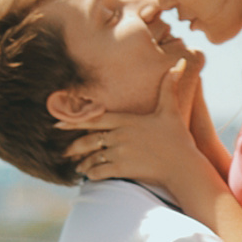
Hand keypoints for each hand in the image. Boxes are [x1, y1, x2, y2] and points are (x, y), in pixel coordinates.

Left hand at [57, 59, 200, 187]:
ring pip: (92, 157)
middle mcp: (120, 135)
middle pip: (88, 139)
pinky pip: (99, 172)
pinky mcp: (122, 168)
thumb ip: (169, 87)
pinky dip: (91, 174)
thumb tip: (179, 64)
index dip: (74, 120)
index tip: (58, 123)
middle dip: (73, 146)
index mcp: (127, 120)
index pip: (94, 118)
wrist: (183, 166)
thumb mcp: (171, 110)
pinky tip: (88, 176)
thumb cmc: (178, 139)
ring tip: (78, 167)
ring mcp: (120, 152)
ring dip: (83, 162)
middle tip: (64, 151)